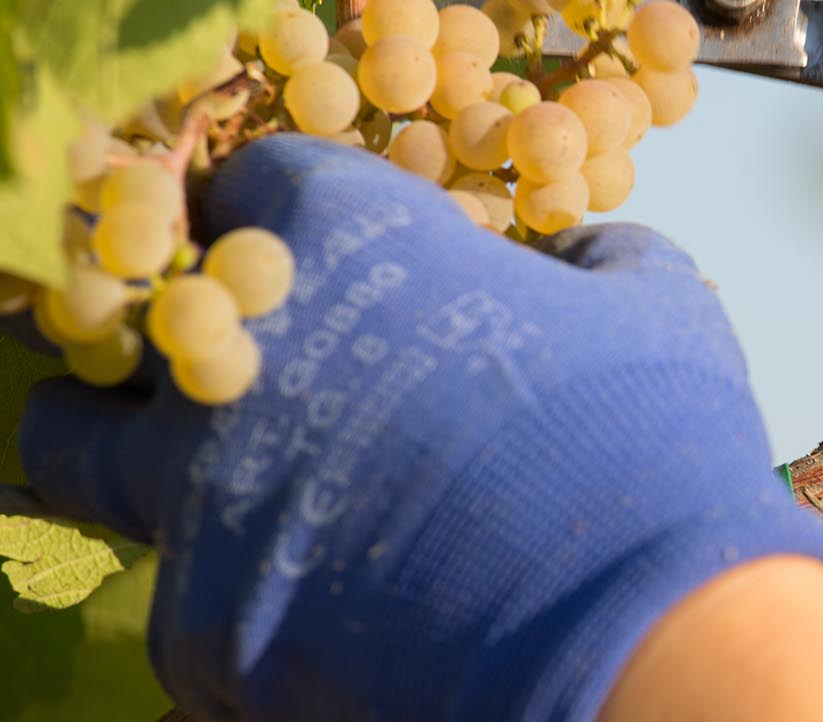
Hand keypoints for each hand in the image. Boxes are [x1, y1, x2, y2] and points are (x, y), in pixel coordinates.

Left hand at [18, 135, 822, 721]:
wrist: (643, 627)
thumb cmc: (654, 440)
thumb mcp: (656, 305)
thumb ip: (590, 257)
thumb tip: (575, 263)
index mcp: (344, 243)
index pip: (257, 183)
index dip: (301, 215)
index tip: (345, 258)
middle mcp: (238, 353)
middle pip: (128, 316)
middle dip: (186, 339)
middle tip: (273, 376)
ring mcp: (203, 495)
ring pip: (98, 457)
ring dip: (170, 460)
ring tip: (269, 493)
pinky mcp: (206, 624)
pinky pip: (191, 595)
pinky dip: (256, 594)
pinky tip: (348, 605)